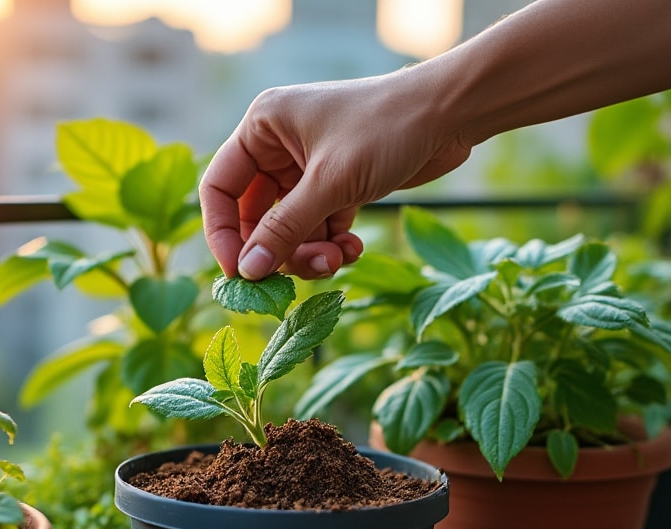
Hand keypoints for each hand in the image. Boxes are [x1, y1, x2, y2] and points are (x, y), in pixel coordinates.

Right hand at [199, 68, 472, 280]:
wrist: (451, 113)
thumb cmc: (387, 129)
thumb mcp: (330, 183)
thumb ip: (286, 230)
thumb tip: (248, 272)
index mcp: (263, 128)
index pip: (219, 189)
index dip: (223, 234)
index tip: (240, 273)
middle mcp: (278, 146)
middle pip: (255, 216)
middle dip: (280, 248)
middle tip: (306, 270)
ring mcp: (308, 167)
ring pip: (289, 228)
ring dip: (310, 251)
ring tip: (338, 258)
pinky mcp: (338, 184)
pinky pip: (319, 226)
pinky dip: (332, 244)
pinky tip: (354, 249)